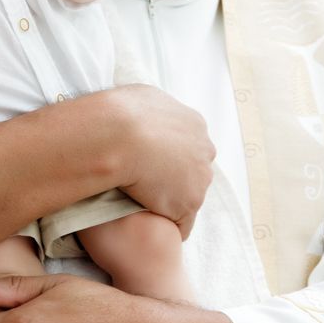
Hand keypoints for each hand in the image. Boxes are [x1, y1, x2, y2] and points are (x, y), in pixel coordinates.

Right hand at [114, 84, 214, 238]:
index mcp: (194, 124)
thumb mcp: (142, 96)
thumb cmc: (122, 112)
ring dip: (171, 201)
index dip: (169, 154)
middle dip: (176, 177)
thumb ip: (152, 106)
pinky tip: (152, 226)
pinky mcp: (188, 205)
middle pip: (195, 170)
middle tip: (146, 183)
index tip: (149, 160)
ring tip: (145, 206)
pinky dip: (169, 224)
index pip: (188, 144)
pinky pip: (182, 223)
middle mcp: (204, 150)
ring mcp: (199, 179)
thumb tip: (144, 107)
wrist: (119, 135)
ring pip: (189, 196)